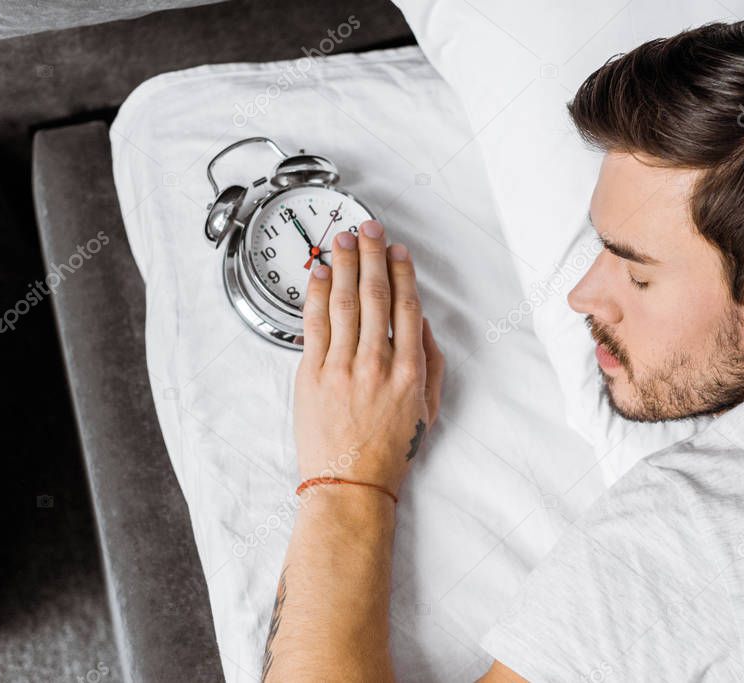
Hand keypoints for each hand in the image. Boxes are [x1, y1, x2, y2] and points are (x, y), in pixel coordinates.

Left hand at [293, 219, 443, 495]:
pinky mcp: (312, 375)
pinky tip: (318, 274)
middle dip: (372, 255)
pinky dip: (316, 295)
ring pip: (344, 302)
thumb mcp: (428, 410)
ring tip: (342, 239)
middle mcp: (376, 363)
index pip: (405, 307)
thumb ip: (431, 364)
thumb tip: (422, 324)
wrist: (350, 483)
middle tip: (368, 228)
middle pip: (374, 295)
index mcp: (408, 370)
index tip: (398, 251)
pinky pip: (314, 324)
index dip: (402, 272)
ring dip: (343, 265)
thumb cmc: (389, 451)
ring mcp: (342, 367)